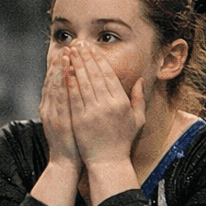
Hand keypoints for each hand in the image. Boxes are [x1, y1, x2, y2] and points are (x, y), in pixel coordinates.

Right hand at [40, 49, 78, 166]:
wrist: (66, 163)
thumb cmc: (72, 142)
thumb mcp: (67, 120)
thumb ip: (67, 103)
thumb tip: (74, 86)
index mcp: (50, 106)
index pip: (54, 81)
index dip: (60, 66)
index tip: (68, 51)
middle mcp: (48, 107)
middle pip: (52, 80)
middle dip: (60, 62)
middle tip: (68, 46)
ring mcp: (51, 113)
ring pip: (54, 85)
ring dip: (60, 68)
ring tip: (67, 53)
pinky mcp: (57, 119)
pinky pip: (60, 97)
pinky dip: (62, 82)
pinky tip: (68, 72)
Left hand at [66, 43, 143, 167]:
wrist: (108, 162)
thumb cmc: (122, 141)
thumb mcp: (137, 120)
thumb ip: (138, 99)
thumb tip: (139, 79)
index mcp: (121, 103)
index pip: (109, 75)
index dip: (99, 60)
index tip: (92, 48)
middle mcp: (108, 105)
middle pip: (95, 75)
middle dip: (86, 57)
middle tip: (79, 44)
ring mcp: (93, 112)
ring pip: (83, 82)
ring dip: (76, 64)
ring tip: (71, 51)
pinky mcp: (80, 119)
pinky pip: (74, 96)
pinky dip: (69, 81)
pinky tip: (65, 70)